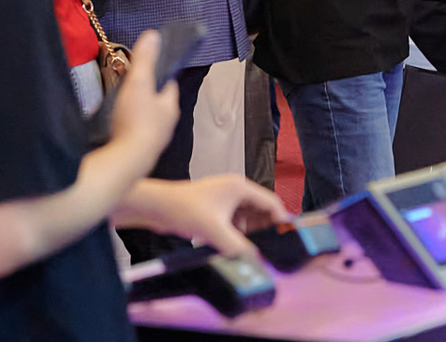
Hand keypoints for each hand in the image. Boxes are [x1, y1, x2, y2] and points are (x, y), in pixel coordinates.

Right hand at [106, 31, 181, 168]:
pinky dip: (128, 130)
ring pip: (147, 121)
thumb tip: (154, 35)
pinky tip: (116, 129)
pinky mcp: (140, 154)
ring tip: (121, 107)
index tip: (149, 70)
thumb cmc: (135, 120)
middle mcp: (166, 125)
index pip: (169, 86)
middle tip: (131, 87)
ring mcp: (154, 141)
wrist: (126, 160)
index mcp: (170, 107)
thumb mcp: (139, 83)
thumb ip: (145, 60)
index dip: (160, 76)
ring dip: (137, 114)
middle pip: (158, 104)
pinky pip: (135, 136)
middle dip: (147, 96)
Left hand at [119, 176, 289, 258]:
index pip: (271, 202)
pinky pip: (235, 221)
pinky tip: (232, 245)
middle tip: (271, 246)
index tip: (287, 236)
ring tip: (252, 248)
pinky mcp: (215, 208)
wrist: (158, 207)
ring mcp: (225, 199)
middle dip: (265, 228)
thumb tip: (255, 259)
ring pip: (247, 217)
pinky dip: (237, 232)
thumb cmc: (183, 209)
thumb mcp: (215, 231)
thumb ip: (237, 246)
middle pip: (261, 210)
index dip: (281, 219)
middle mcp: (235, 190)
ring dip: (250, 232)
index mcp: (240, 187)